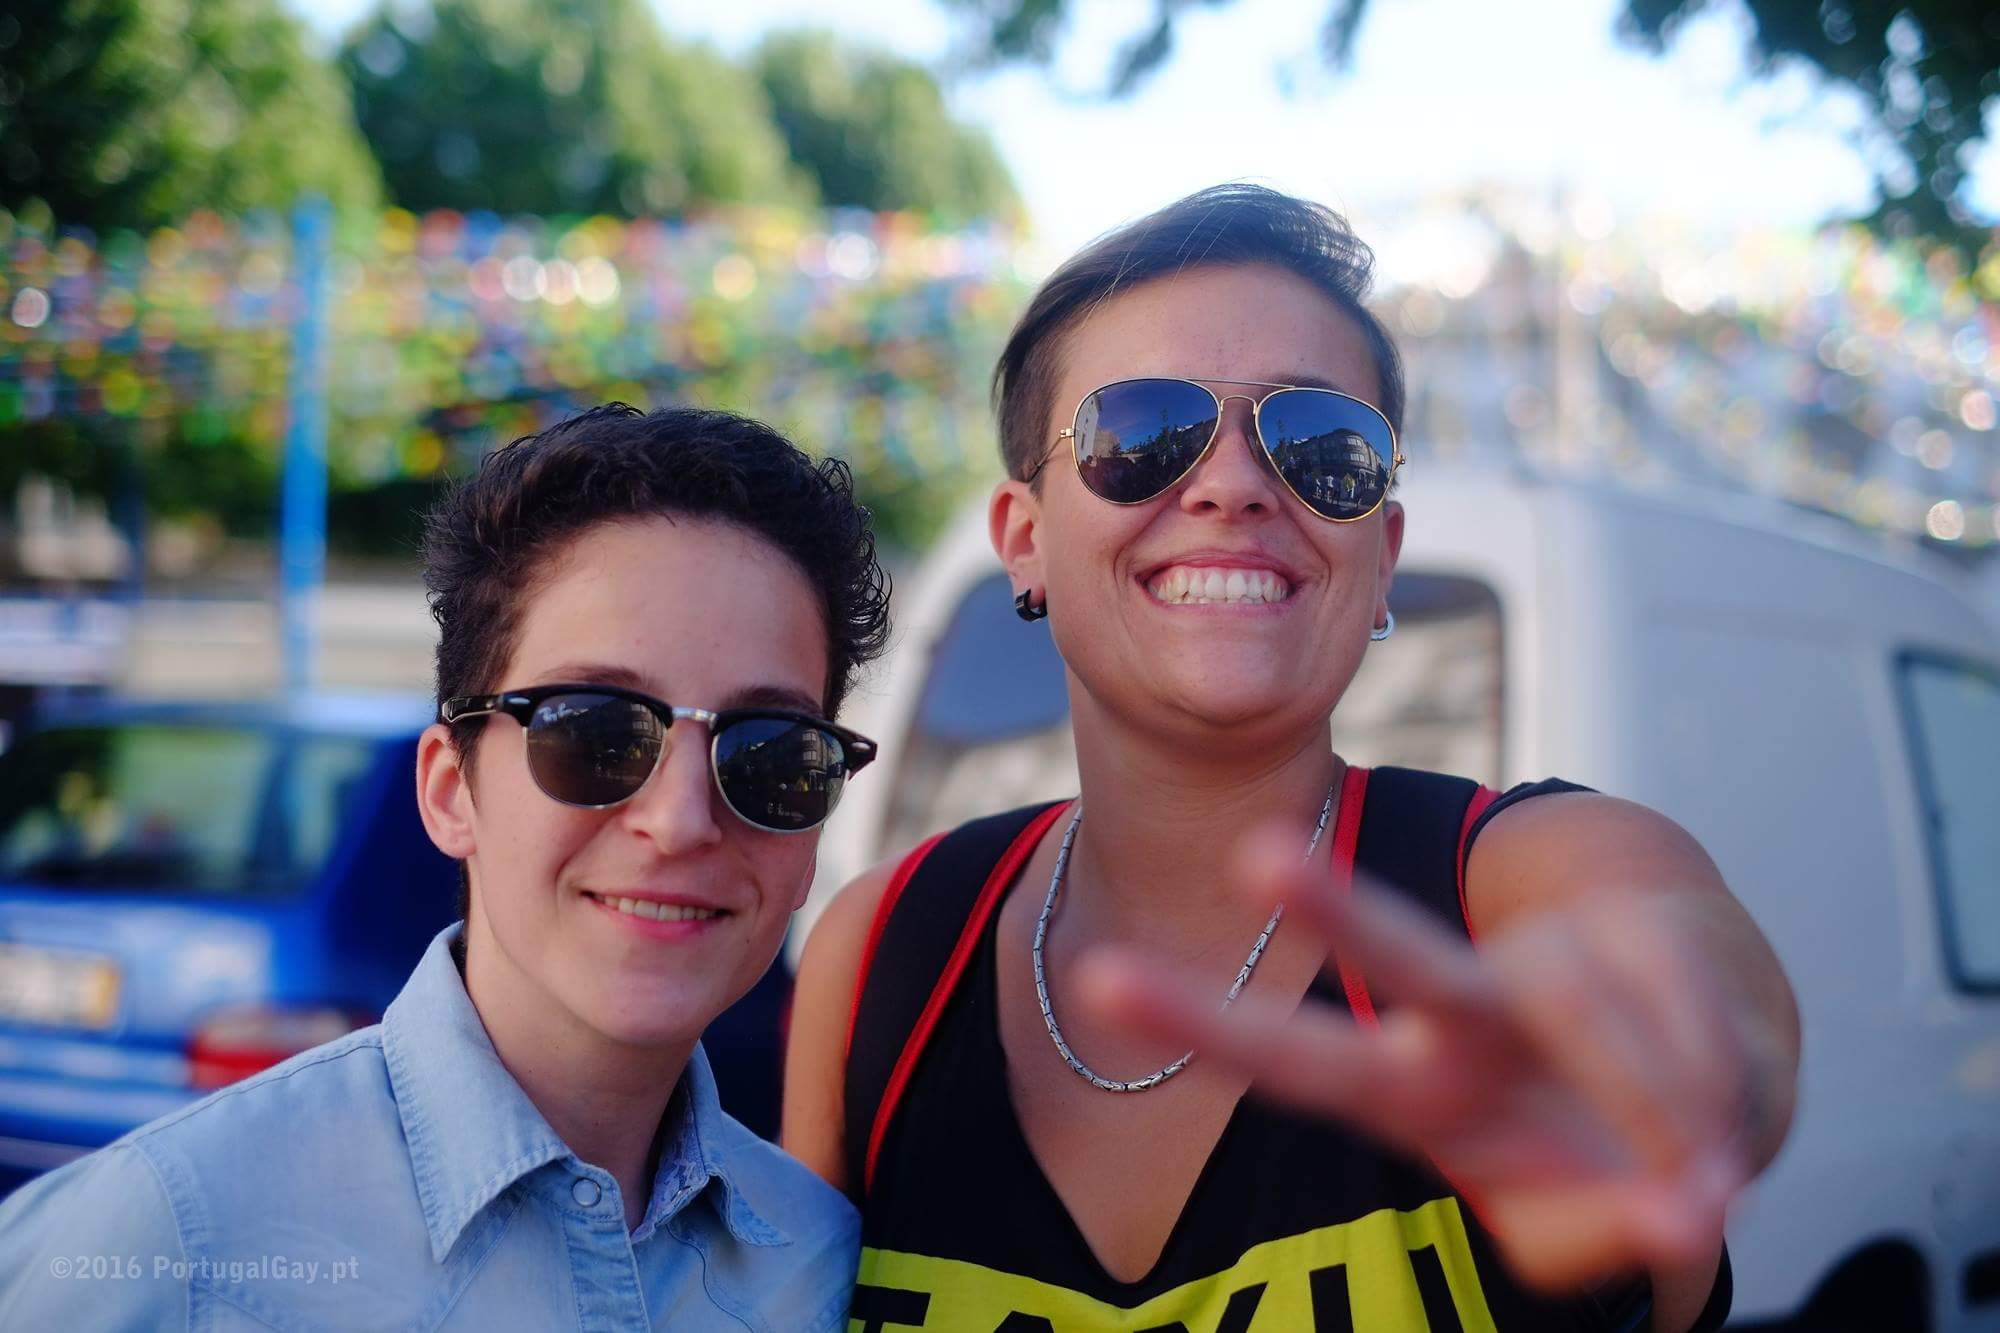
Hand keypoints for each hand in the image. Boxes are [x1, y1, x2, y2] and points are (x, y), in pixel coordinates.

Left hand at [1075, 828, 1765, 1292]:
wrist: (1700, 1070)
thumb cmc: (1580, 1153)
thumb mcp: (1567, 1224)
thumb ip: (1602, 1234)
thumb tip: (1680, 1215)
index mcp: (1408, 1090)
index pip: (1293, 1057)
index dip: (1199, 1023)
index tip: (1101, 978)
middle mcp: (1460, 1016)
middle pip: (1394, 952)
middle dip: (1332, 909)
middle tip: (1254, 854)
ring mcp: (1553, 977)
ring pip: (1591, 1021)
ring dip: (1651, 1112)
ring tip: (1692, 1185)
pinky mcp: (1645, 947)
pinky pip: (1689, 1037)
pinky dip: (1714, 1105)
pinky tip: (1716, 1135)